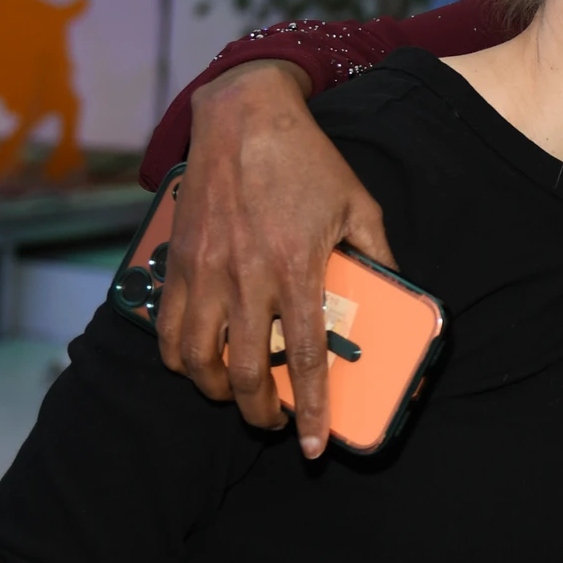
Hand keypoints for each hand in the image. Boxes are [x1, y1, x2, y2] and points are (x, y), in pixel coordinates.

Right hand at [159, 60, 392, 456]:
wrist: (243, 116)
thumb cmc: (307, 162)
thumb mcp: (360, 206)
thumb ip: (378, 256)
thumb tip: (396, 294)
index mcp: (296, 268)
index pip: (303, 359)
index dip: (308, 411)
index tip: (312, 445)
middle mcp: (245, 277)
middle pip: (243, 374)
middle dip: (258, 414)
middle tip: (271, 422)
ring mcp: (204, 271)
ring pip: (196, 361)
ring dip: (215, 391)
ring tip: (234, 396)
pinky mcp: (176, 261)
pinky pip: (166, 329)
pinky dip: (178, 359)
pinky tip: (197, 362)